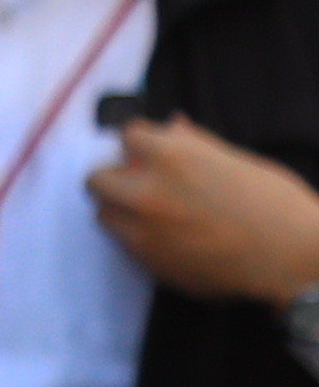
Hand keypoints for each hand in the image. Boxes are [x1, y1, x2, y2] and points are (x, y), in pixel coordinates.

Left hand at [86, 113, 318, 306]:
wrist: (291, 257)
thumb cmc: (275, 202)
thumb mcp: (237, 161)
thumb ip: (194, 145)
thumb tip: (172, 124)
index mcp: (173, 156)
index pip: (126, 134)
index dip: (141, 142)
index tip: (151, 150)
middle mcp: (147, 191)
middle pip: (96, 177)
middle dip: (117, 176)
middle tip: (142, 183)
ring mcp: (142, 230)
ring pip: (102, 213)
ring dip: (120, 208)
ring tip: (154, 213)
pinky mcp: (146, 262)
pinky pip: (122, 242)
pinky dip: (135, 236)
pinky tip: (167, 236)